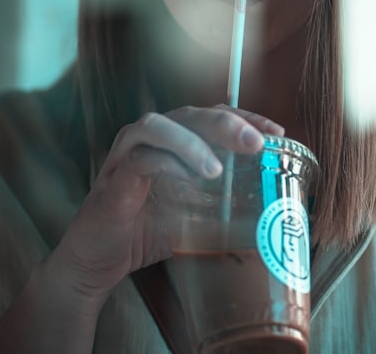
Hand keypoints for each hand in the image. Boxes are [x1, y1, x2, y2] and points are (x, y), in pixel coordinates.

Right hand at [47, 104, 283, 304]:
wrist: (98, 261)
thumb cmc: (145, 231)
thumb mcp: (193, 213)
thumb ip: (221, 200)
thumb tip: (269, 206)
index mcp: (173, 141)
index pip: (212, 116)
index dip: (246, 118)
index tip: (277, 132)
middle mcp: (150, 138)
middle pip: (191, 114)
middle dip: (226, 124)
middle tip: (256, 143)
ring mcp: (128, 153)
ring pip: (159, 127)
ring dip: (192, 142)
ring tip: (217, 168)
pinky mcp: (113, 177)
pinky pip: (139, 159)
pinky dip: (166, 164)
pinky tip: (188, 180)